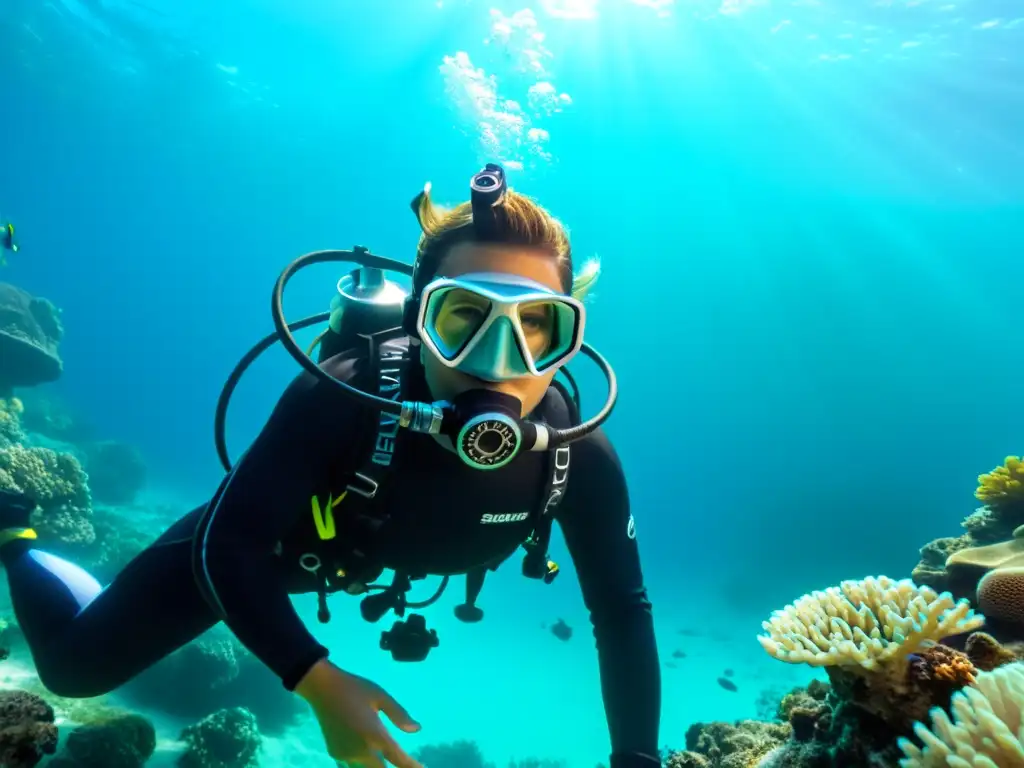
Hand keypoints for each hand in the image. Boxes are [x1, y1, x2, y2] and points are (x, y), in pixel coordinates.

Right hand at [296, 659, 422, 767]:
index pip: (398, 759)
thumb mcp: (381, 696)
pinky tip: (370, 758)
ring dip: (377, 767)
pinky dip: (363, 765)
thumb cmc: (354, 688)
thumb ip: (399, 714)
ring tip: (387, 761)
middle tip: (406, 764)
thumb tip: (416, 729)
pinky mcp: (335, 753)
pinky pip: (352, 766)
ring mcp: (345, 754)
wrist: (322, 688)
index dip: (412, 767)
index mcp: (374, 735)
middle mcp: (360, 750)